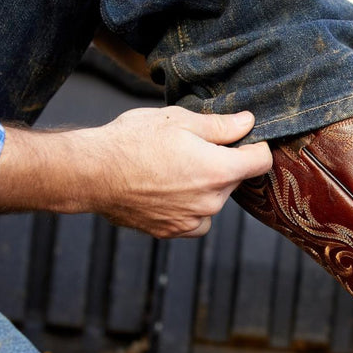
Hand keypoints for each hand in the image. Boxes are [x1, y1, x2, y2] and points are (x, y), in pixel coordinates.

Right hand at [88, 107, 270, 237]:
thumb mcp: (179, 120)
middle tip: (191, 147)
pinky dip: (190, 207)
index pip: (261, 161)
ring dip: (204, 186)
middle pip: (235, 180)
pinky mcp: (172, 231)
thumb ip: (220, 126)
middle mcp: (211, 201)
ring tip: (172, 168)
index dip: (255, 146)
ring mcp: (191, 220)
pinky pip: (195, 220)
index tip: (244, 139)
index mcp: (219, 170)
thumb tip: (248, 123)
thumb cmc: (132, 142)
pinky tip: (168, 190)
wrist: (91, 173)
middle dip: (222, 163)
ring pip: (214, 200)